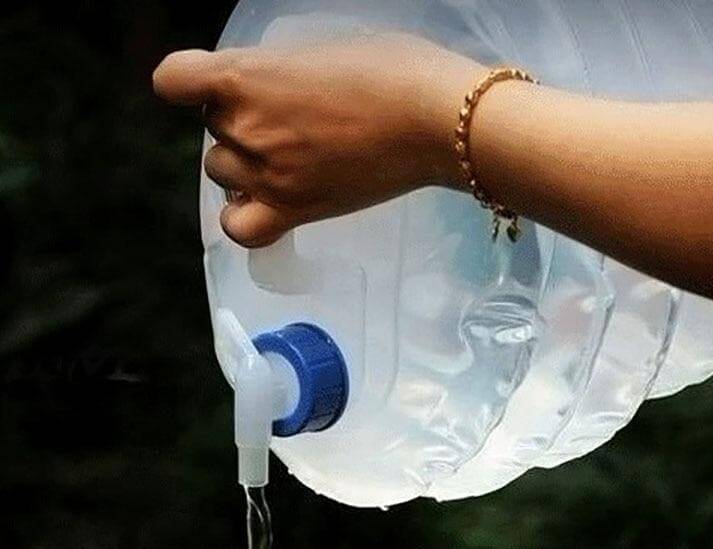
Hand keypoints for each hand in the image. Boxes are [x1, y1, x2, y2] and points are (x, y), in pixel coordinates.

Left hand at [153, 33, 480, 246]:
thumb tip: (269, 90)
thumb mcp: (320, 50)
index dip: (191, 83)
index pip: (174, 80)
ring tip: (287, 159)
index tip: (216, 87)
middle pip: (212, 130)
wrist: (433, 120)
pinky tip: (264, 204)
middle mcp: (247, 128)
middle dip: (239, 123)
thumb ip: (277, 71)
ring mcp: (268, 175)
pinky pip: (240, 229)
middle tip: (287, 121)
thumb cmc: (391, 70)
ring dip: (244, 166)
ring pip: (221, 174)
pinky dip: (243, 218)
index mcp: (245, 76)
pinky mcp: (295, 211)